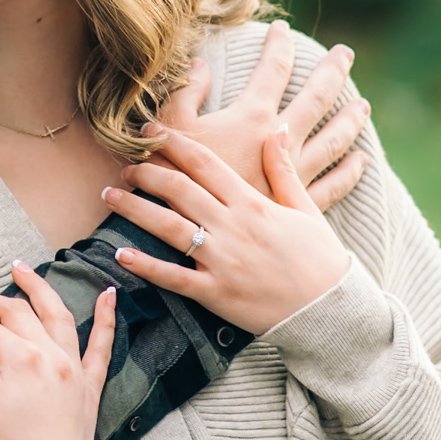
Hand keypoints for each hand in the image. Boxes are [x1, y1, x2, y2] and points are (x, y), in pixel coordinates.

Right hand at [0, 263, 115, 439]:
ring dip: (39, 288)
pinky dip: (107, 319)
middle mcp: (52, 356)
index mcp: (21, 361)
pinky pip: (103, 347)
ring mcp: (75, 370)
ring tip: (19, 269)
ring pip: (58, 315)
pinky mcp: (90, 387)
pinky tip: (109, 295)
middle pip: (14, 312)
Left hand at [102, 122, 350, 335]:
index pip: (204, 163)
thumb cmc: (320, 258)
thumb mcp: (305, 208)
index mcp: (252, 203)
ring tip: (109, 195)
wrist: (331, 310)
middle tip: (124, 166)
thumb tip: (278, 129)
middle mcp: (232, 227)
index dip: (173, 143)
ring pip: (169, 228)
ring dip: (135, 209)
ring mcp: (222, 261)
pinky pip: (173, 278)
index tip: (149, 132)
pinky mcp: (216, 294)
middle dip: (146, 173)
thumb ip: (283, 169)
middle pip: (179, 190)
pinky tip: (120, 254)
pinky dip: (145, 266)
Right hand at [159, 21, 370, 209]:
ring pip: (333, 140)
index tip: (282, 29)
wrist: (186, 232)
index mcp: (251, 117)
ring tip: (363, 105)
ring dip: (349, 120)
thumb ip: (186, 91)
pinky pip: (333, 186)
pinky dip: (349, 172)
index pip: (273, 69)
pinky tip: (360, 161)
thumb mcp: (170, 126)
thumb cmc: (171, 177)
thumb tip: (200, 62)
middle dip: (332, 72)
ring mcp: (293, 175)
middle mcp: (280, 141)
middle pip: (316, 98)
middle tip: (345, 53)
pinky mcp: (297, 207)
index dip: (278, 45)